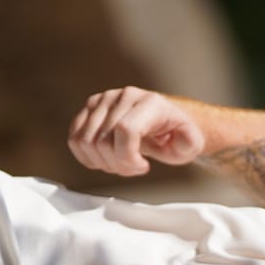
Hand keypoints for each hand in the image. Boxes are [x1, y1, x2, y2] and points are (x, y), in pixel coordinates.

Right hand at [66, 87, 204, 176]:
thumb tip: (181, 138)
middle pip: (103, 141)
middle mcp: (122, 96)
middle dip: (117, 165)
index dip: (128, 158)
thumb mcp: (191, 142)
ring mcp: (102, 100)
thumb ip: (189, 142)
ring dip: (102, 162)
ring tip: (120, 163)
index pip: (125, 131)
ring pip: (85, 142)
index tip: (143, 167)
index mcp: (149, 102)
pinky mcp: (89, 109)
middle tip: (133, 168)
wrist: (163, 124)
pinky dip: (87, 157)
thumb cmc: (175, 135)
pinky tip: (105, 159)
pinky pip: (74, 139)